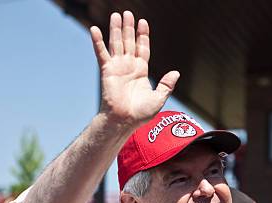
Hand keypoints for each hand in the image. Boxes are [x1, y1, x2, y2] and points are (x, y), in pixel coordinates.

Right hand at [90, 11, 179, 125]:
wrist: (124, 120)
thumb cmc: (140, 113)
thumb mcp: (159, 98)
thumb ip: (166, 84)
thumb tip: (176, 72)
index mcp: (141, 71)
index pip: (142, 49)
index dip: (143, 36)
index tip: (143, 22)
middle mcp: (128, 66)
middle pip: (129, 42)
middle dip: (129, 27)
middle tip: (128, 13)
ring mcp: (117, 67)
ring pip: (117, 43)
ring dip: (116, 29)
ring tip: (116, 14)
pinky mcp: (107, 70)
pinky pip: (101, 53)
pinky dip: (97, 41)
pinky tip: (95, 29)